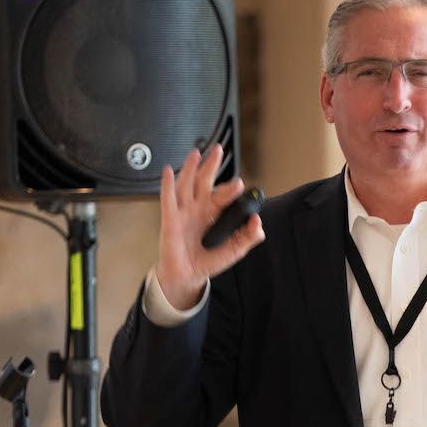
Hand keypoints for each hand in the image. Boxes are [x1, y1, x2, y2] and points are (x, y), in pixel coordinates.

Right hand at [156, 143, 265, 310]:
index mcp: (215, 213)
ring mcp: (185, 212)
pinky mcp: (171, 219)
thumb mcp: (234, 251)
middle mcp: (199, 208)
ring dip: (190, 168)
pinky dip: (167, 185)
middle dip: (212, 166)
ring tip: (196, 154)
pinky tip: (168, 171)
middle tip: (219, 151)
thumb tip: (258, 224)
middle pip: (206, 182)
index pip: (224, 195)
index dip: (231, 189)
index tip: (240, 186)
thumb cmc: (207, 260)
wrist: (187, 276)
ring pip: (187, 184)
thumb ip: (248, 237)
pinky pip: (168, 199)